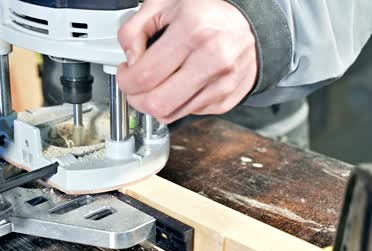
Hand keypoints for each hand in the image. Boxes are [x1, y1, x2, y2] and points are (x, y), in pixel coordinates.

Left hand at [117, 0, 257, 122]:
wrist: (250, 26)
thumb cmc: (208, 13)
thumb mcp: (165, 4)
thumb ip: (135, 28)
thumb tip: (130, 60)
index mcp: (194, 32)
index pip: (144, 76)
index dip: (125, 79)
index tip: (126, 72)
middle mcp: (212, 60)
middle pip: (156, 104)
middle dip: (135, 98)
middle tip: (134, 86)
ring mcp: (222, 84)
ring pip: (170, 115)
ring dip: (153, 104)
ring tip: (155, 85)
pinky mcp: (226, 100)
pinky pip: (187, 113)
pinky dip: (176, 103)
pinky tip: (178, 85)